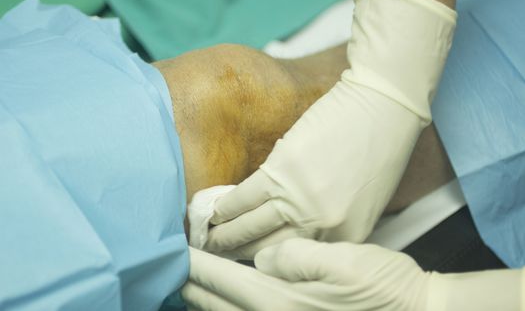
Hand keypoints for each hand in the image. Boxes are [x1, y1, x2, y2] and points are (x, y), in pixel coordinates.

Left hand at [182, 239, 523, 310]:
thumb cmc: (382, 286)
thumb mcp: (343, 260)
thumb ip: (296, 255)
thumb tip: (262, 255)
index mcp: (280, 300)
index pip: (221, 278)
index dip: (193, 264)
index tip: (172, 250)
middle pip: (215, 303)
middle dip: (189, 284)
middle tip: (169, 266)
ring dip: (203, 300)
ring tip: (187, 284)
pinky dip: (225, 310)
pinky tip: (223, 303)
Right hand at [204, 0, 456, 258]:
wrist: (384, 105)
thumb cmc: (379, 148)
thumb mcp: (364, 201)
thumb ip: (330, 222)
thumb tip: (291, 226)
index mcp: (346, 236)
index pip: (298, 257)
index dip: (268, 258)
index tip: (250, 255)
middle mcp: (322, 226)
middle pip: (269, 248)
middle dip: (240, 253)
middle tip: (220, 252)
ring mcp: (301, 200)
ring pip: (251, 226)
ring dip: (225, 234)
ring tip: (210, 237)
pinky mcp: (282, 171)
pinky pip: (244, 197)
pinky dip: (225, 206)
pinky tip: (213, 210)